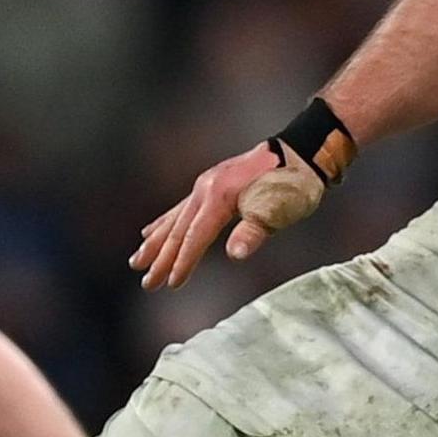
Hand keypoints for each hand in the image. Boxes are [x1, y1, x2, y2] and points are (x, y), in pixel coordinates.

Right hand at [129, 139, 328, 288]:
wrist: (301, 152)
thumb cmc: (293, 183)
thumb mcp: (279, 209)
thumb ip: (254, 231)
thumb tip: (235, 254)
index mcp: (220, 195)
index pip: (196, 235)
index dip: (184, 261)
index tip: (172, 284)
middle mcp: (206, 188)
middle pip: (179, 230)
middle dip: (161, 258)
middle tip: (147, 284)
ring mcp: (206, 184)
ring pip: (174, 219)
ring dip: (155, 243)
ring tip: (136, 262)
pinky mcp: (211, 185)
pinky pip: (180, 209)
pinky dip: (164, 223)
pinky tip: (150, 231)